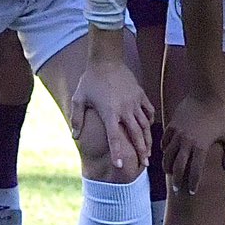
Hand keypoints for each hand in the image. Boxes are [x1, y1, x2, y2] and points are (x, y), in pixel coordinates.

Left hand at [70, 54, 152, 174]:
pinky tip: (149, 129)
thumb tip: (74, 136)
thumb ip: (77, 118)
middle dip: (141, 151)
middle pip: (136, 135)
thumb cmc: (90, 80)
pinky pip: (148, 111)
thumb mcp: (79, 98)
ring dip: (148, 140)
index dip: (118, 152)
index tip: (120, 165)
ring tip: (149, 152)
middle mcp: (125, 109)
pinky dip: (150, 121)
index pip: (115, 137)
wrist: (107, 60)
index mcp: (109, 113)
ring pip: (145, 125)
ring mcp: (134, 102)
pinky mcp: (140, 95)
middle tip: (145, 165)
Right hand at [162, 89, 224, 194]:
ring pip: (167, 156)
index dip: (192, 184)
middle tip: (177, 189)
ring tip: (171, 174)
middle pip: (178, 167)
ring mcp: (177, 134)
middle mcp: (186, 142)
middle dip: (177, 180)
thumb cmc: (221, 116)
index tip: (191, 192)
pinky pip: (164, 143)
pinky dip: (165, 151)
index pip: (194, 171)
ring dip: (168, 167)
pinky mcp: (171, 126)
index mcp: (201, 146)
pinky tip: (167, 156)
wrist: (206, 95)